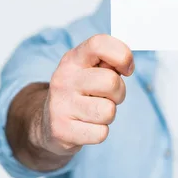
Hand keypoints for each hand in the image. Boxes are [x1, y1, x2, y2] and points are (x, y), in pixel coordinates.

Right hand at [36, 34, 133, 155]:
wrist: (50, 124)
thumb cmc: (81, 92)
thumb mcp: (90, 71)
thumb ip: (109, 62)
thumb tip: (127, 62)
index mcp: (72, 59)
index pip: (99, 44)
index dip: (122, 55)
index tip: (127, 69)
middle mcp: (64, 78)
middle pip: (111, 82)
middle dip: (119, 93)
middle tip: (109, 96)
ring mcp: (60, 104)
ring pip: (108, 111)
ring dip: (109, 114)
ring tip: (95, 111)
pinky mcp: (61, 130)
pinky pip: (101, 133)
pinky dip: (100, 132)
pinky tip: (87, 126)